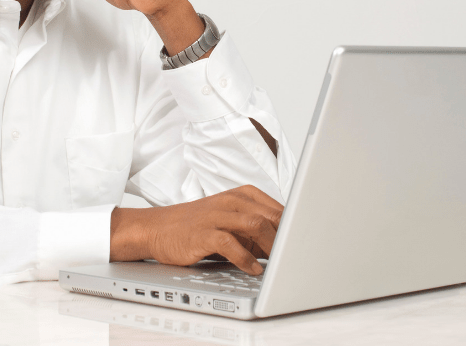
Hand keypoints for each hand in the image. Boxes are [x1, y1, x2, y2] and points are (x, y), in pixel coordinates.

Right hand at [110, 185, 284, 275]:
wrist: (158, 228)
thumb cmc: (198, 226)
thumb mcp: (231, 223)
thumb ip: (258, 231)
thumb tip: (286, 247)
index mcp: (243, 195)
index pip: (278, 208)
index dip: (294, 227)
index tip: (306, 243)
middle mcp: (232, 201)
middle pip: (271, 215)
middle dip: (287, 237)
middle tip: (297, 256)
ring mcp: (217, 214)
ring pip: (256, 224)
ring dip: (272, 245)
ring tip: (280, 263)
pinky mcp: (203, 232)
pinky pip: (230, 243)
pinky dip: (246, 258)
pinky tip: (254, 269)